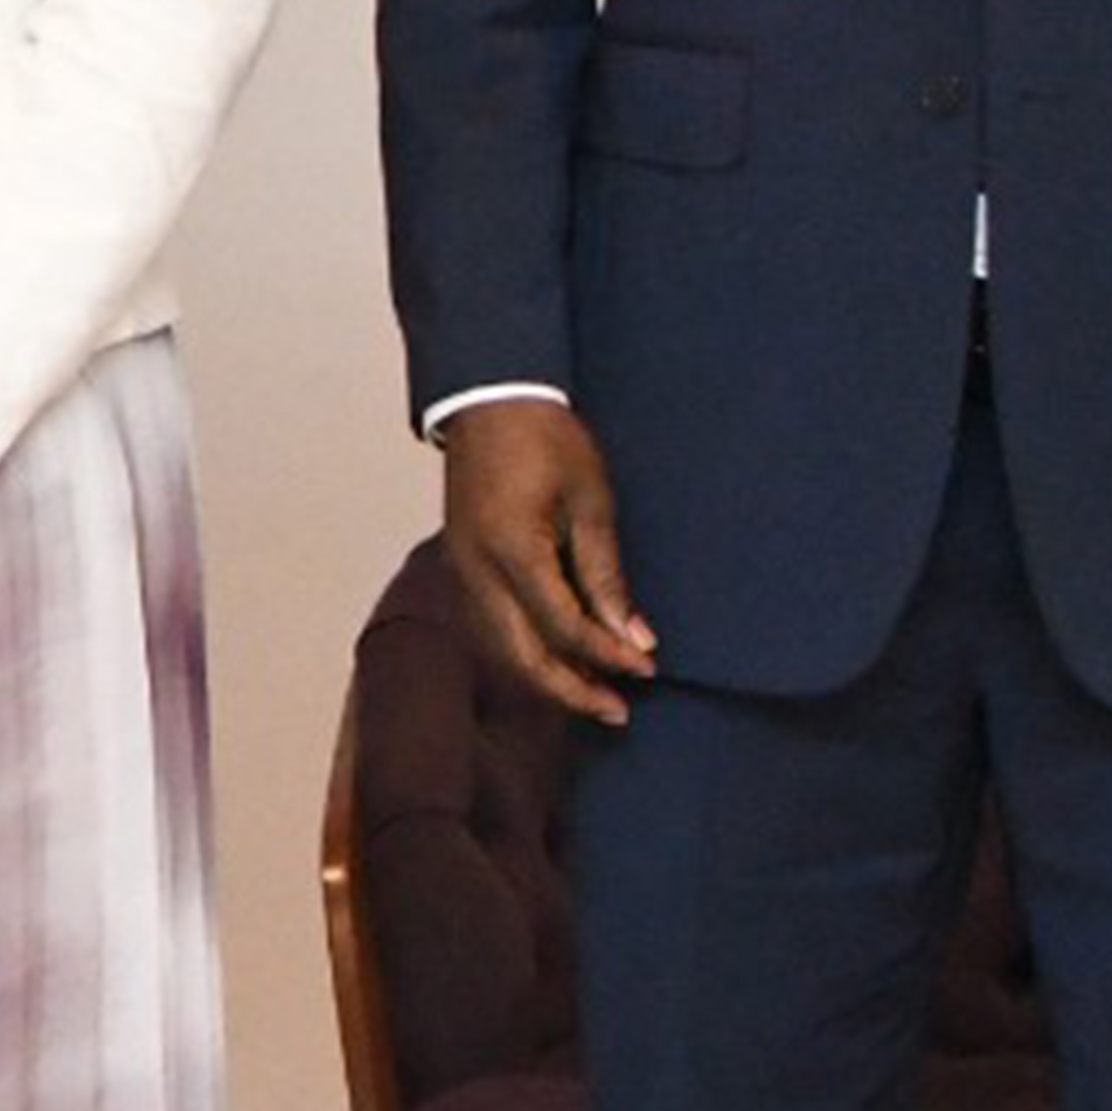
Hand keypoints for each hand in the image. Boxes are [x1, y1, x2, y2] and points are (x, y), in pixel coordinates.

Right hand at [438, 396, 654, 725]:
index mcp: (511, 549)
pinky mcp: (463, 564)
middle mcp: (477, 569)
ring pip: (502, 647)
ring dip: (548, 675)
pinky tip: (561, 655)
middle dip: (570, 690)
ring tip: (595, 692)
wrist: (489, 399)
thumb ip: (605, 574)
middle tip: (618, 711)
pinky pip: (493, 624)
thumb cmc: (543, 438)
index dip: (608, 654)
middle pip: (521, 655)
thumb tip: (632, 636)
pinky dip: (528, 649)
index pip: (563, 626)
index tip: (648, 668)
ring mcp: (463, 569)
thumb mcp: (590, 501)